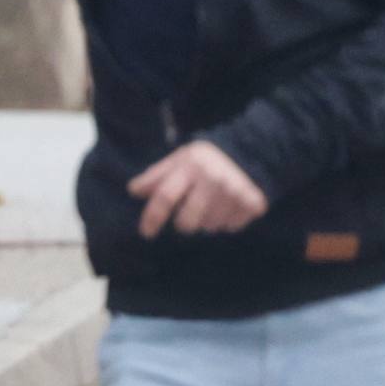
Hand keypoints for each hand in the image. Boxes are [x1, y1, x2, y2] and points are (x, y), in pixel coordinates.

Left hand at [128, 142, 269, 237]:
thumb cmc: (204, 161)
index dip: (152, 217)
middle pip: (187, 221)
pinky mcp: (251, 201)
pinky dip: (228, 222)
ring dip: (208, 222)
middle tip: (188, 216)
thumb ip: (156, 176)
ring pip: (210, 226)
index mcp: (190, 165)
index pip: (165, 196)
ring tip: (213, 205)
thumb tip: (133, 190)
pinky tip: (229, 207)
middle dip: (184, 224)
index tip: (146, 233)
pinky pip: (231, 227)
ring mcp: (233, 190)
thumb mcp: (179, 160)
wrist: (248, 152)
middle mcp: (212, 177)